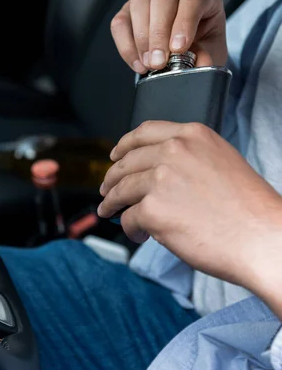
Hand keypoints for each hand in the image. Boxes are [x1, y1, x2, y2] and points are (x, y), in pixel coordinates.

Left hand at [98, 121, 281, 293]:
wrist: (260, 237)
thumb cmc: (248, 208)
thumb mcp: (220, 162)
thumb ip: (187, 159)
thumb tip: (156, 172)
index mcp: (192, 135)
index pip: (144, 132)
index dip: (123, 145)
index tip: (115, 155)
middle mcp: (173, 151)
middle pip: (126, 162)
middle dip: (112, 178)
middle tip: (108, 190)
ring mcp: (160, 179)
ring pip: (121, 190)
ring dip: (112, 203)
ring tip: (111, 213)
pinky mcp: (152, 209)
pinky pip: (129, 218)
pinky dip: (130, 229)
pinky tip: (139, 235)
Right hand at [110, 0, 226, 73]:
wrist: (191, 54)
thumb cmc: (204, 47)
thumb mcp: (212, 54)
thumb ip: (207, 56)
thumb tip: (199, 62)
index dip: (184, 23)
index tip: (178, 49)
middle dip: (158, 33)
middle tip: (158, 62)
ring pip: (140, 2)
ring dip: (141, 37)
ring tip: (148, 64)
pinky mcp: (130, 9)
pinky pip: (121, 21)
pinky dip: (126, 45)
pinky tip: (138, 63)